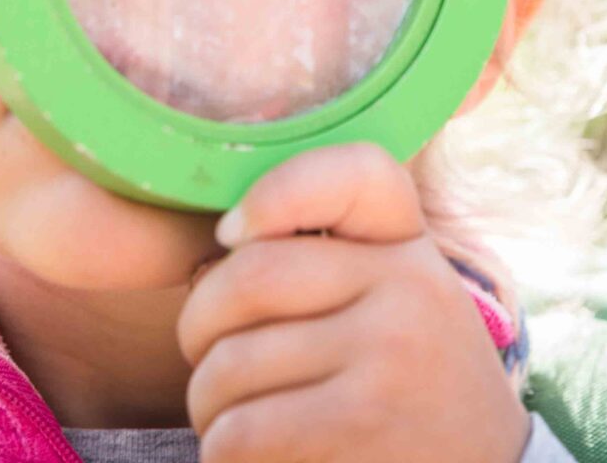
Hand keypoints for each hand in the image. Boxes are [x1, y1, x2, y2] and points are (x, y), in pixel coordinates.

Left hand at [177, 141, 529, 462]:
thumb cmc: (408, 383)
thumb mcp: (397, 299)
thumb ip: (329, 258)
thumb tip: (222, 241)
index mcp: (409, 246)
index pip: (352, 173)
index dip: (273, 192)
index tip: (230, 234)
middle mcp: (408, 288)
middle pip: (247, 279)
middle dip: (197, 330)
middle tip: (205, 362)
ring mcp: (389, 356)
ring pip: (230, 366)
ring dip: (206, 406)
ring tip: (228, 420)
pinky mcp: (363, 425)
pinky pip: (241, 432)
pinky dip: (222, 452)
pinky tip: (247, 456)